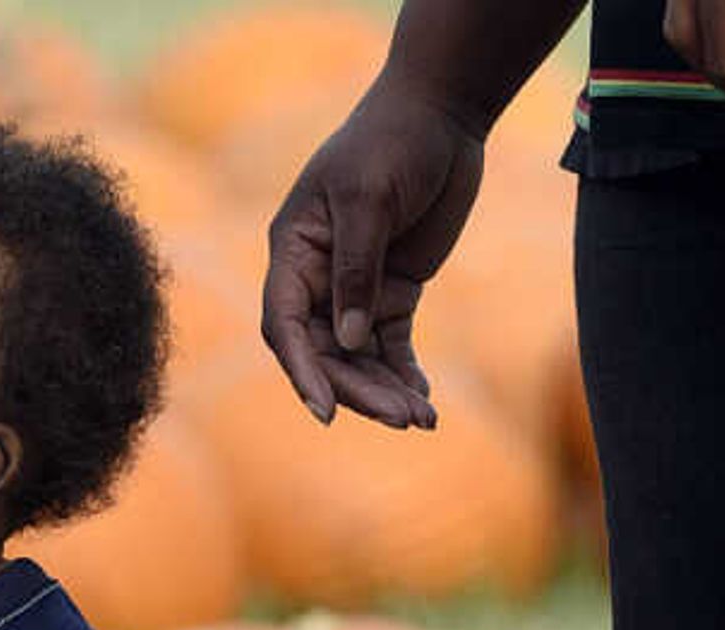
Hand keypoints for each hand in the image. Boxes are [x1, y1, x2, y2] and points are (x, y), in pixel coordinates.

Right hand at [260, 73, 490, 429]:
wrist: (441, 115)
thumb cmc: (392, 143)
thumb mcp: (369, 201)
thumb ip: (356, 271)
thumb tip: (346, 341)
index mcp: (294, 251)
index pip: (284, 323)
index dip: (301, 370)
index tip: (326, 410)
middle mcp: (317, 277)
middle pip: (324, 352)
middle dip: (359, 389)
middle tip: (400, 420)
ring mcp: (355, 287)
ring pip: (359, 357)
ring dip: (386, 391)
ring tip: (421, 420)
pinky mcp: (393, 291)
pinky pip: (392, 346)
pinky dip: (405, 374)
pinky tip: (424, 402)